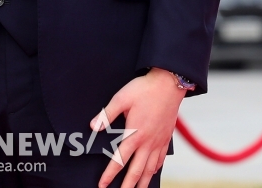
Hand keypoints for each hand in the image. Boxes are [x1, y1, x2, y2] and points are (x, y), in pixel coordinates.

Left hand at [91, 68, 184, 187]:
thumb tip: (93, 127)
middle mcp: (148, 142)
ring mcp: (159, 141)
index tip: (102, 185)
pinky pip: (161, 159)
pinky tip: (153, 172)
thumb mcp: (121, 98)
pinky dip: (155, 169)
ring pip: (150, 168)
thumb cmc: (144, 89)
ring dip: (143, 182)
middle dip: (128, 186)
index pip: (119, 159)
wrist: (169, 83)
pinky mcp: (166, 137)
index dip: (109, 174)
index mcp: (135, 133)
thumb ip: (106, 114)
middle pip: (137, 170)